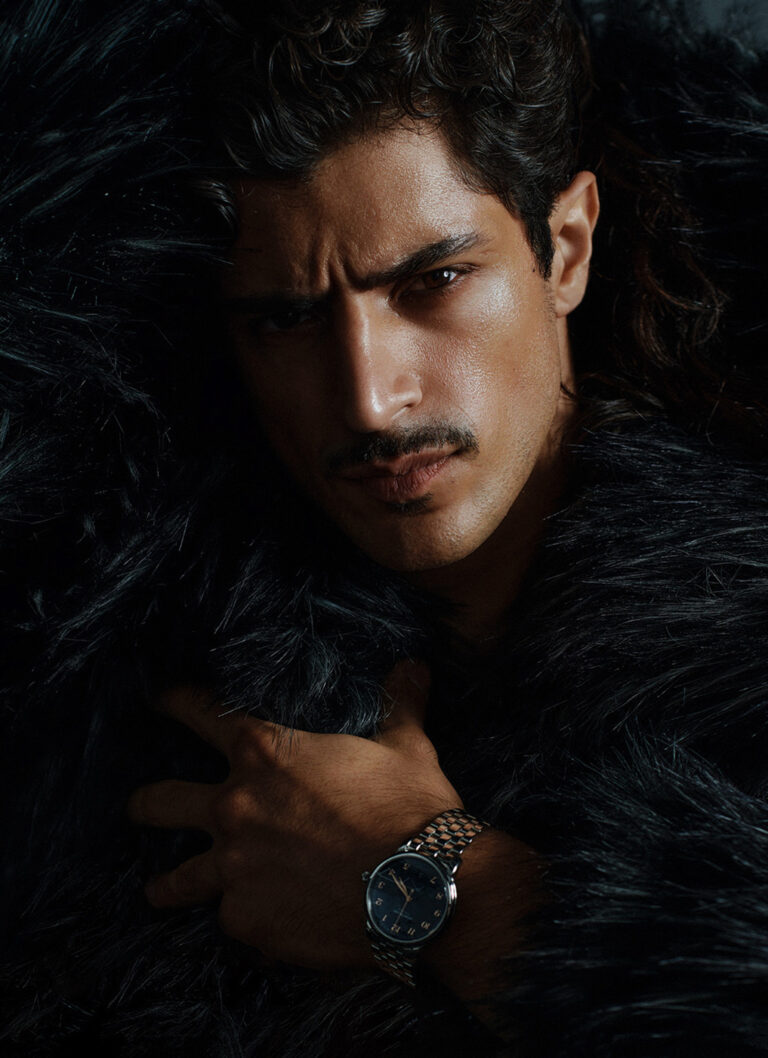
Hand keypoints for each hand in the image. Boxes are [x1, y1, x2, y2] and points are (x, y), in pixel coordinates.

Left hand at [125, 661, 461, 970]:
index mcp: (267, 754)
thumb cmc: (410, 809)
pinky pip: (233, 918)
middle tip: (138, 806)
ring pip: (178, 878)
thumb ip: (398, 705)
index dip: (178, 703)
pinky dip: (245, 918)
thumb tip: (414, 667)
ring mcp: (233, 867)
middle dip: (146, 802)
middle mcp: (235, 807)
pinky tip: (257, 924)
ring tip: (156, 890)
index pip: (203, 715)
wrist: (419, 889)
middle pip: (162, 801)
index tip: (160, 700)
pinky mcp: (245, 918)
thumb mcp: (407, 747)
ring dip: (167, 883)